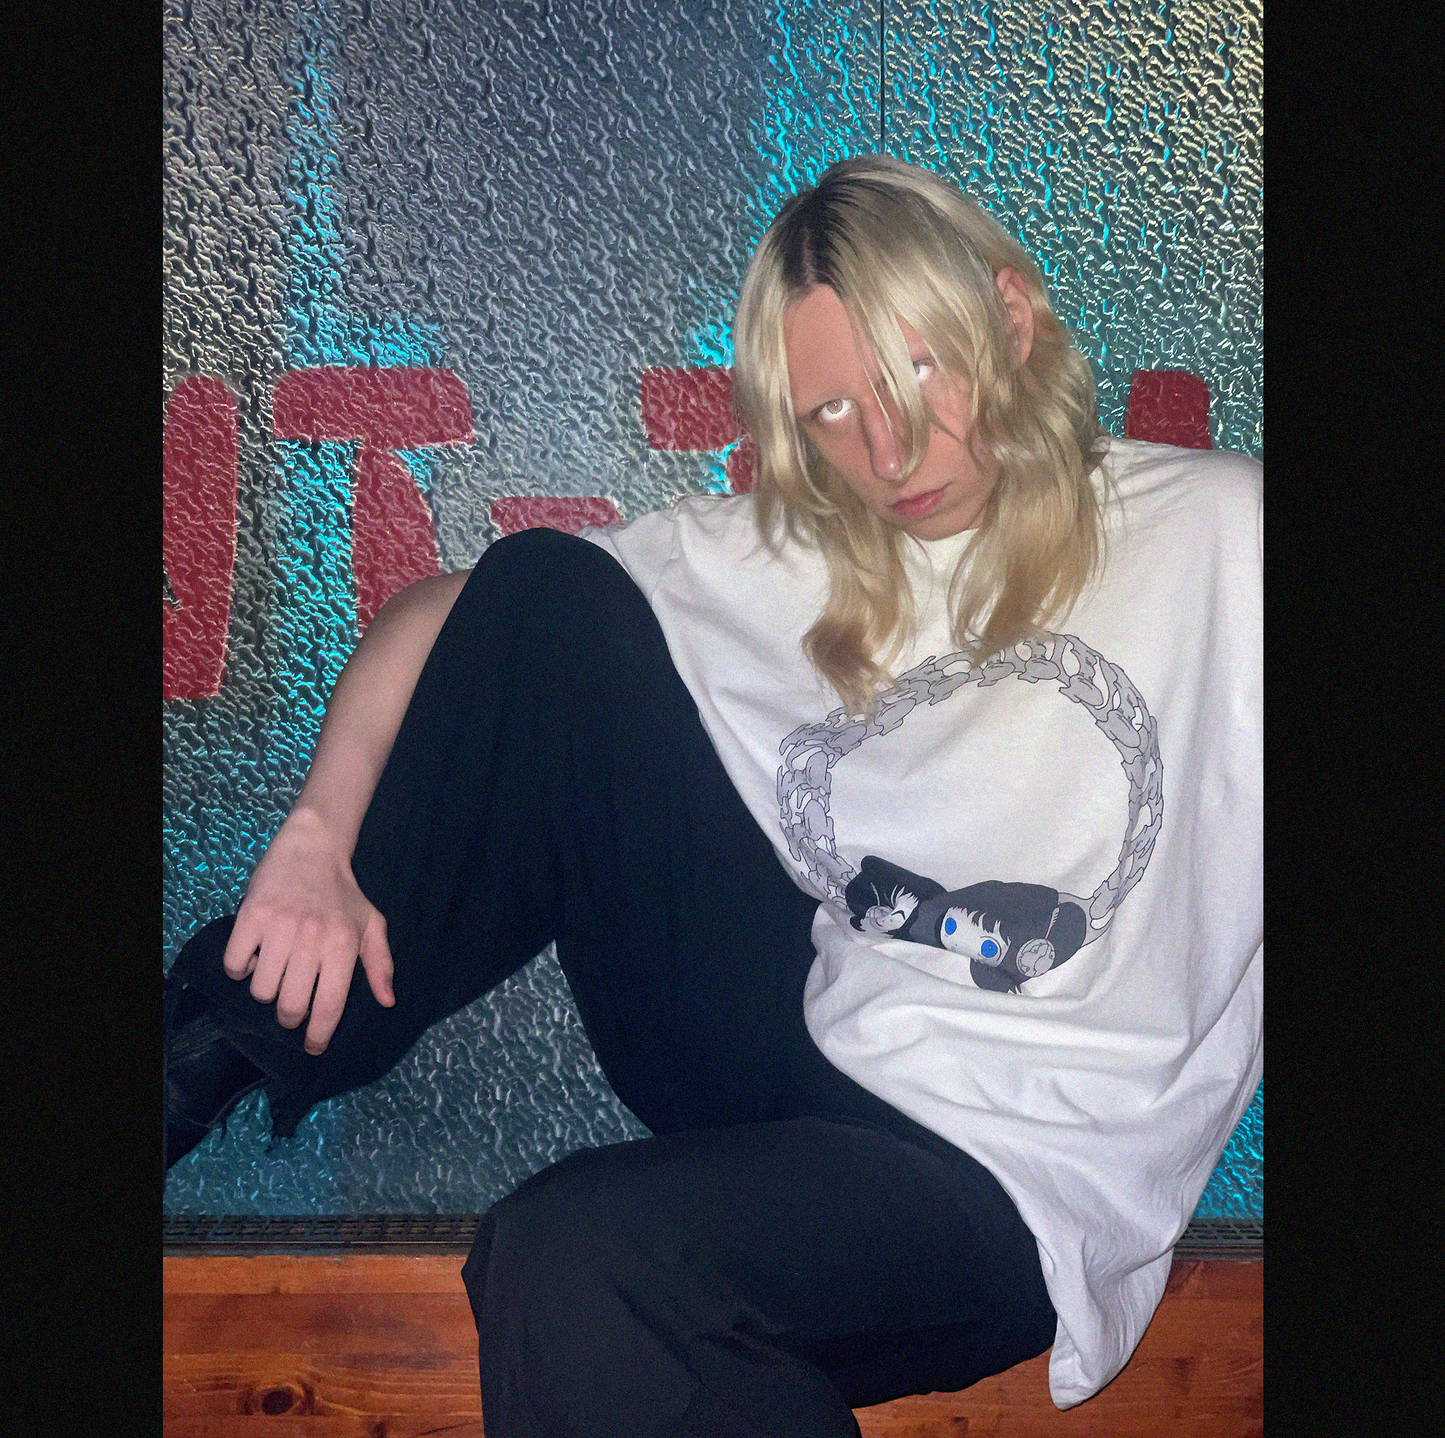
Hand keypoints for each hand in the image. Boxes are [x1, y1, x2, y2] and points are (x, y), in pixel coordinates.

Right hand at [222, 807, 395, 1053]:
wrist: (312, 848)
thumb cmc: (343, 892)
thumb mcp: (371, 925)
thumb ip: (381, 964)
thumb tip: (387, 1002)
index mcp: (343, 945)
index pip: (328, 1006)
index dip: (318, 1036)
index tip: (313, 1047)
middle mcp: (312, 938)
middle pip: (290, 1006)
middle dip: (290, 1015)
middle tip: (292, 1004)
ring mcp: (279, 928)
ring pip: (261, 991)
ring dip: (265, 990)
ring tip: (276, 971)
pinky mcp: (250, 916)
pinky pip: (234, 965)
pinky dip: (241, 968)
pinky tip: (254, 955)